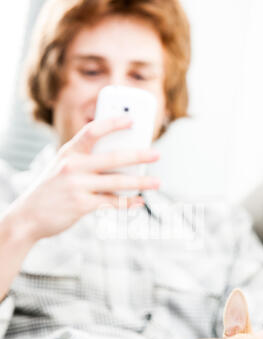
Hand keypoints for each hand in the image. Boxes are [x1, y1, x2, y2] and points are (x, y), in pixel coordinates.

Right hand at [12, 117, 159, 241]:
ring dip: (140, 183)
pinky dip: (127, 203)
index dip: (113, 123)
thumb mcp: (61, 167)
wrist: (28, 216)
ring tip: (157, 182)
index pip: (92, 131)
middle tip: (156, 153)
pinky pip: (111, 203)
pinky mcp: (81, 205)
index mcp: (68, 152)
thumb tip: (122, 164)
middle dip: (138, 155)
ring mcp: (77, 186)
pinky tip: (138, 202)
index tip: (132, 120)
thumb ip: (86, 162)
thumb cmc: (51, 190)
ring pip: (116, 182)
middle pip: (112, 157)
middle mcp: (72, 166)